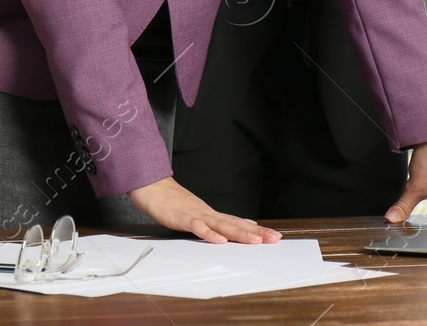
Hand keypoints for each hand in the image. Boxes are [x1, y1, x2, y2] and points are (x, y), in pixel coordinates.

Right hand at [127, 177, 281, 243]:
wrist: (151, 186)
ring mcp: (195, 214)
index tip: (274, 236)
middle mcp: (207, 213)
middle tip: (274, 238)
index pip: (237, 223)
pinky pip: (196, 227)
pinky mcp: (181, 217)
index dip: (256, 230)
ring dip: (238, 233)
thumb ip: (218, 221)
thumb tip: (241, 224)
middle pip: (235, 224)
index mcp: (211, 214)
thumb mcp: (198, 212)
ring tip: (255, 241)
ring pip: (220, 225)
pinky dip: (208, 234)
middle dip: (255, 233)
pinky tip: (218, 240)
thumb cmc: (172, 202)